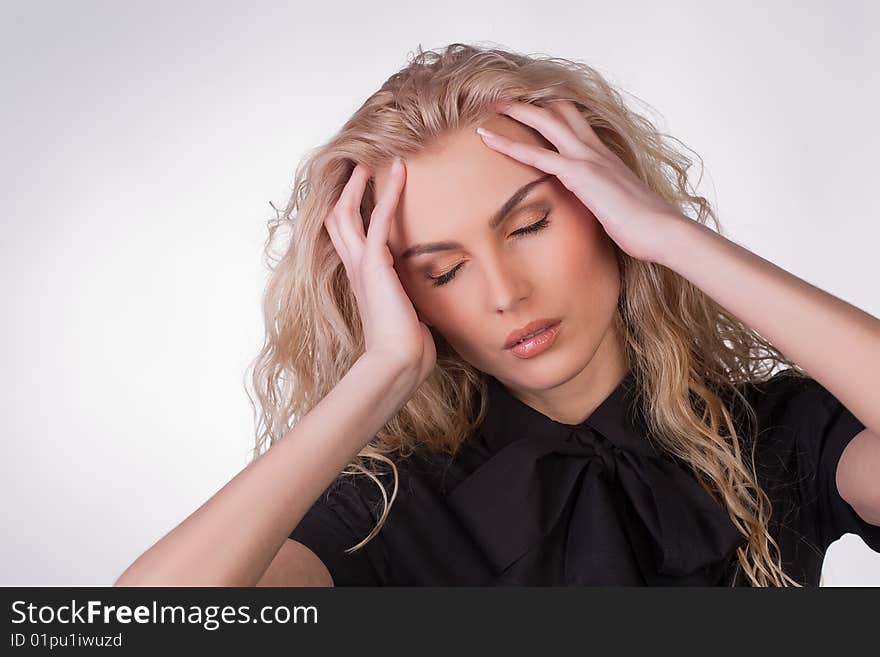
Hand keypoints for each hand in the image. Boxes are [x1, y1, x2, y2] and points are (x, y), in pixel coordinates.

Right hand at [323, 158, 436, 384]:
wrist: (398, 362)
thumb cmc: (405, 347)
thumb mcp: (410, 319)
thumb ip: (412, 306)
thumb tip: (426, 313)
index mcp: (362, 280)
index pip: (347, 238)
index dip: (351, 213)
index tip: (364, 193)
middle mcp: (355, 268)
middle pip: (337, 219)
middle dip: (346, 191)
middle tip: (358, 166)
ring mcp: (361, 265)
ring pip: (347, 213)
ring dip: (359, 184)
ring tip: (370, 160)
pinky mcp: (374, 263)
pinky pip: (378, 219)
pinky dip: (389, 192)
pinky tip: (400, 171)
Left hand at [476, 99, 687, 263]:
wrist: (663, 231)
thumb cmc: (646, 227)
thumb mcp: (619, 210)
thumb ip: (605, 202)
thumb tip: (601, 212)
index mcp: (605, 157)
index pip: (576, 122)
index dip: (553, 111)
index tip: (532, 107)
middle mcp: (596, 150)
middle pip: (559, 112)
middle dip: (531, 103)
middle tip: (505, 97)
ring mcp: (588, 159)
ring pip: (546, 122)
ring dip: (516, 111)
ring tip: (490, 105)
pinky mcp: (580, 174)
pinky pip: (537, 155)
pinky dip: (510, 145)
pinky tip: (488, 138)